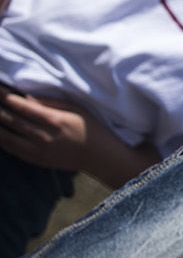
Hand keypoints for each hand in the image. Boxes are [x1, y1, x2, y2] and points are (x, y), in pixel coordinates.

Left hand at [0, 90, 115, 173]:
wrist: (99, 156)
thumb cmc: (90, 127)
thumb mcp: (76, 109)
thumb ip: (51, 103)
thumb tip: (27, 97)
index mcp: (54, 120)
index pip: (22, 107)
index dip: (6, 97)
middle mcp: (43, 136)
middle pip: (11, 121)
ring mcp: (37, 150)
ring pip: (7, 138)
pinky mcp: (36, 160)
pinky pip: (12, 150)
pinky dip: (2, 141)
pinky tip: (0, 133)